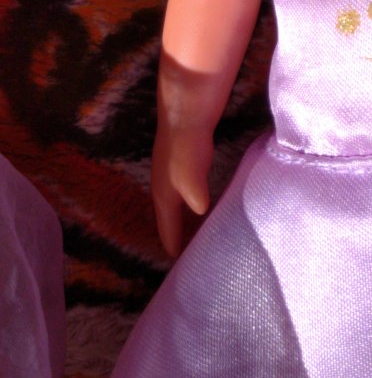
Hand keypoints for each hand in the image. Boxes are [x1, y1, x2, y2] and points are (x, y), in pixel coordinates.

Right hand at [151, 122, 213, 256]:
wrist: (186, 111)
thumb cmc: (187, 145)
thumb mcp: (190, 171)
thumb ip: (194, 191)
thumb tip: (200, 209)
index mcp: (163, 195)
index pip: (167, 228)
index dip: (173, 245)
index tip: (178, 266)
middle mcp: (163, 187)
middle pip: (168, 219)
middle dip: (176, 236)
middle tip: (188, 257)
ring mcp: (171, 173)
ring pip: (176, 206)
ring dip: (183, 221)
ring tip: (195, 236)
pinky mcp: (183, 162)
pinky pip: (184, 193)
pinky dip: (191, 205)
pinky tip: (202, 204)